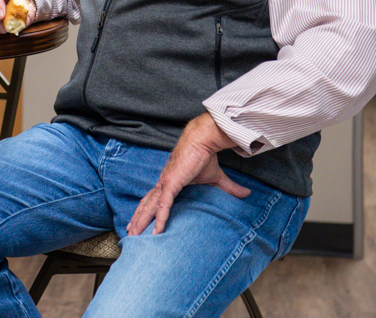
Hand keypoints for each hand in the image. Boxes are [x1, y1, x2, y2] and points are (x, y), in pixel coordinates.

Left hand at [126, 112, 249, 235]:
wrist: (202, 141)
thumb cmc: (204, 156)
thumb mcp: (216, 178)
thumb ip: (228, 188)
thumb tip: (246, 194)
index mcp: (169, 182)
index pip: (153, 199)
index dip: (145, 210)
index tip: (139, 221)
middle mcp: (163, 184)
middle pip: (146, 204)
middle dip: (138, 219)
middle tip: (130, 232)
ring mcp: (165, 184)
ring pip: (149, 207)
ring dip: (142, 221)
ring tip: (134, 234)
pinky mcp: (171, 183)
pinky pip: (163, 204)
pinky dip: (159, 217)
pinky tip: (156, 230)